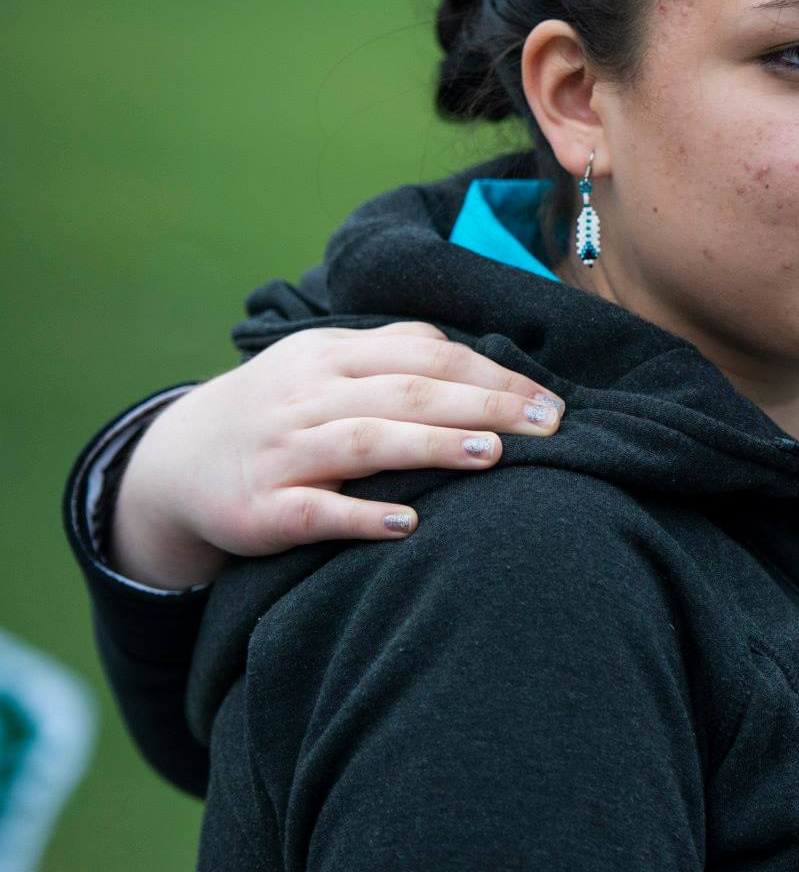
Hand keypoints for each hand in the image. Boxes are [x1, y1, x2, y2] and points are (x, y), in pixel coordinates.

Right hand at [112, 322, 562, 588]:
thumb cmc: (280, 410)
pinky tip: (409, 522)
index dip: (490, 375)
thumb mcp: (324, 363)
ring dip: (431, 447)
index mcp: (330, 356)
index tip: (550, 400)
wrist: (175, 463)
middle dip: (483, 406)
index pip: (424, 356)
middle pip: (405, 393)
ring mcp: (281, 453)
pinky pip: (314, 511)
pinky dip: (361, 516)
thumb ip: (392, 350)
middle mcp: (306, 397)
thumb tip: (469, 349)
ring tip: (492, 455)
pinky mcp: (260, 510)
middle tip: (547, 425)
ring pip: (364, 443)